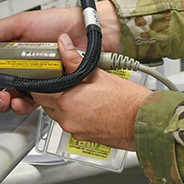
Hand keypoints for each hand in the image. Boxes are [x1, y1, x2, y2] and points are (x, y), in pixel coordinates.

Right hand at [0, 1, 121, 113]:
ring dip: (4, 101)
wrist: (85, 33)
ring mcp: (33, 80)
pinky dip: (22, 106)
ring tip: (7, 96)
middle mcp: (20, 66)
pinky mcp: (47, 91)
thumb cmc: (58, 23)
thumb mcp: (22, 22)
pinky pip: (31, 104)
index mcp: (10, 50)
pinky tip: (22, 100)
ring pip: (11, 98)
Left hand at [30, 33, 150, 150]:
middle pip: (46, 103)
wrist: (145, 123)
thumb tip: (63, 45)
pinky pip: (71, 123)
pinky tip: (88, 104)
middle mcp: (68, 120)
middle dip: (51, 90)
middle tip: (62, 78)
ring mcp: (75, 131)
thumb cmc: (128, 101)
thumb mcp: (98, 74)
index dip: (39, 80)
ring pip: (58, 114)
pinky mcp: (84, 138)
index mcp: (67, 102)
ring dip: (63, 102)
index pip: (39, 91)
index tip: (43, 72)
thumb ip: (74, 60)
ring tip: (79, 90)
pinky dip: (74, 113)